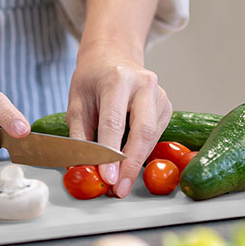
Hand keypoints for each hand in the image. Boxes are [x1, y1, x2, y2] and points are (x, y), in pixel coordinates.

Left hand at [68, 0, 166, 196]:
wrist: (113, 56)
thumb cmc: (92, 80)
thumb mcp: (77, 102)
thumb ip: (80, 135)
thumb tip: (82, 168)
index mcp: (117, 78)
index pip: (114, 122)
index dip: (111, 153)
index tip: (107, 178)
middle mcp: (144, 84)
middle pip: (143, 130)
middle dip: (131, 164)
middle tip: (120, 189)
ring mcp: (160, 94)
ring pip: (152, 136)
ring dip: (137, 162)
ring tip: (121, 183)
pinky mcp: (167, 106)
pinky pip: (156, 135)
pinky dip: (142, 152)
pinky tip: (129, 162)